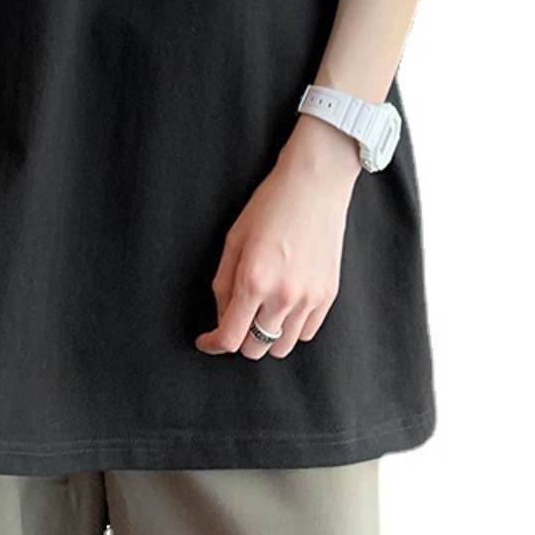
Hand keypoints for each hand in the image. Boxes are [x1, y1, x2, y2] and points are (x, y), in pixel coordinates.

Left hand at [194, 116, 362, 360]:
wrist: (314, 185)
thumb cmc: (270, 205)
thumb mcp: (234, 239)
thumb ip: (223, 283)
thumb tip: (222, 316)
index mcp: (253, 280)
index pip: (229, 337)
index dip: (212, 345)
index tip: (205, 341)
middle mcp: (283, 296)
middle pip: (255, 349)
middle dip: (238, 339)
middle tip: (234, 319)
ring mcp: (309, 298)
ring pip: (282, 347)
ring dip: (265, 337)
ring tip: (260, 313)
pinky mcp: (328, 295)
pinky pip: (305, 333)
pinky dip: (290, 328)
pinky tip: (282, 307)